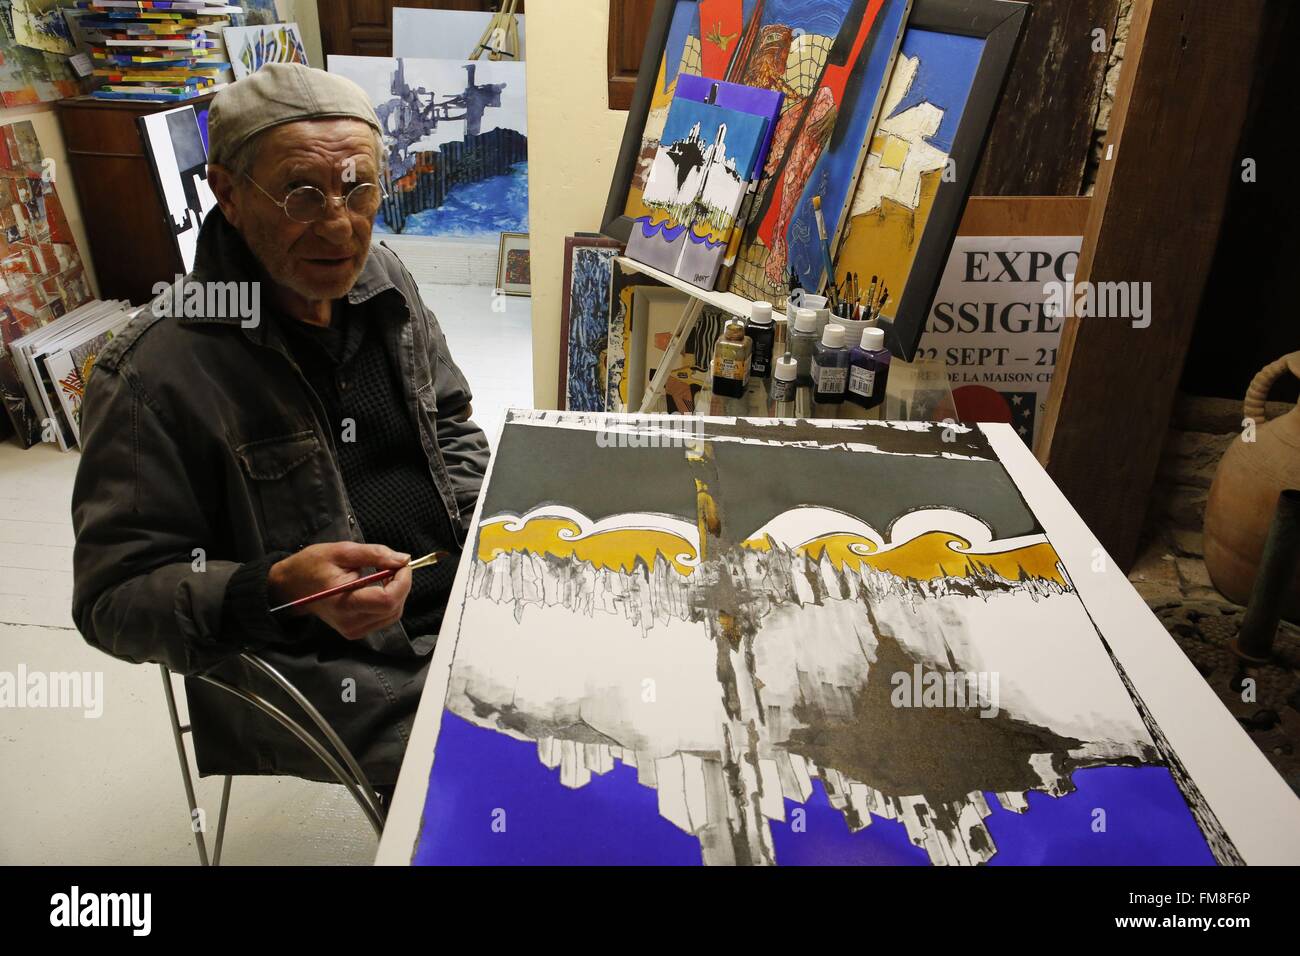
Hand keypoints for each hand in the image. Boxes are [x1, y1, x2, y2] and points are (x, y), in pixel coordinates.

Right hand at [268, 542, 411, 639]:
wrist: (291, 587)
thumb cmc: (312, 566)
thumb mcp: (342, 551)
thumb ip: (375, 554)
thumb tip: (403, 560)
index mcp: (344, 603)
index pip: (387, 600)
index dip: (402, 580)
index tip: (401, 563)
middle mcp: (350, 622)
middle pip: (394, 608)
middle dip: (402, 584)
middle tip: (394, 565)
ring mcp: (353, 630)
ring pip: (393, 614)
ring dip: (397, 592)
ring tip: (385, 574)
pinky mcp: (356, 631)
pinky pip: (385, 618)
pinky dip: (389, 601)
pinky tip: (379, 586)